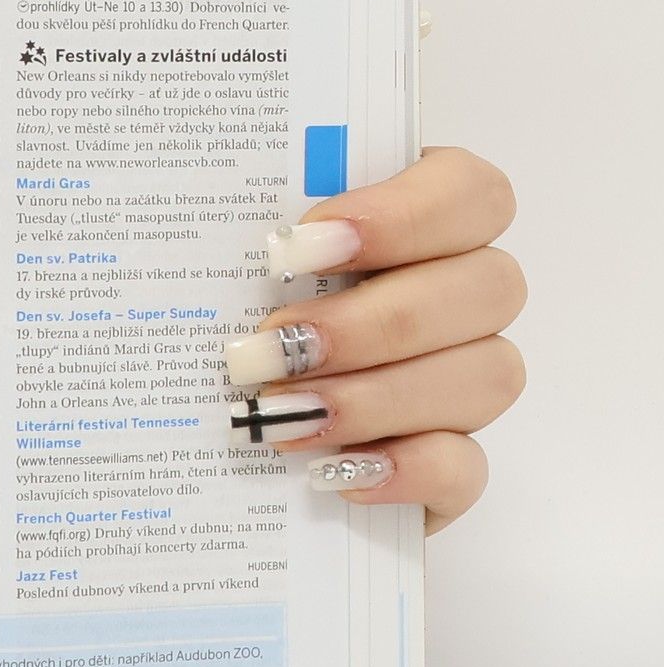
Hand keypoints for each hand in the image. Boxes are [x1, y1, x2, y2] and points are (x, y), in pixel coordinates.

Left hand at [223, 147, 525, 531]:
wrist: (186, 426)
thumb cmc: (211, 311)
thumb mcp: (212, 252)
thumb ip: (225, 221)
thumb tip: (180, 193)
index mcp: (416, 220)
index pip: (470, 192)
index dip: (402, 215)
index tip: (298, 246)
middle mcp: (458, 296)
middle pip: (487, 287)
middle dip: (369, 322)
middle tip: (271, 346)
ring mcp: (462, 383)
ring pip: (487, 376)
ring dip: (378, 397)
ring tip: (281, 412)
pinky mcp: (445, 465)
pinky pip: (465, 469)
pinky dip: (406, 471)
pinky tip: (330, 474)